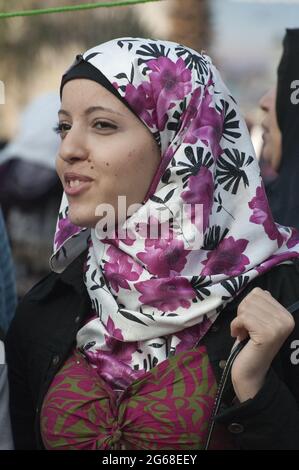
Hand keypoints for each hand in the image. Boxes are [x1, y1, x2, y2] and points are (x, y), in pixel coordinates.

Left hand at [230, 287, 294, 401]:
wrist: (250, 372)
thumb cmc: (250, 345)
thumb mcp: (259, 321)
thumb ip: (262, 307)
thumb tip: (262, 291)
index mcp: (286, 315)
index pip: (260, 293)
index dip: (247, 306)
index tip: (248, 322)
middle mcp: (286, 319)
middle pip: (252, 298)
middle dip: (242, 312)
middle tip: (244, 328)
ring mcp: (278, 326)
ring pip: (246, 307)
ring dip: (238, 320)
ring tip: (243, 333)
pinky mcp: (267, 334)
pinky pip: (243, 318)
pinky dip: (235, 326)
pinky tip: (238, 336)